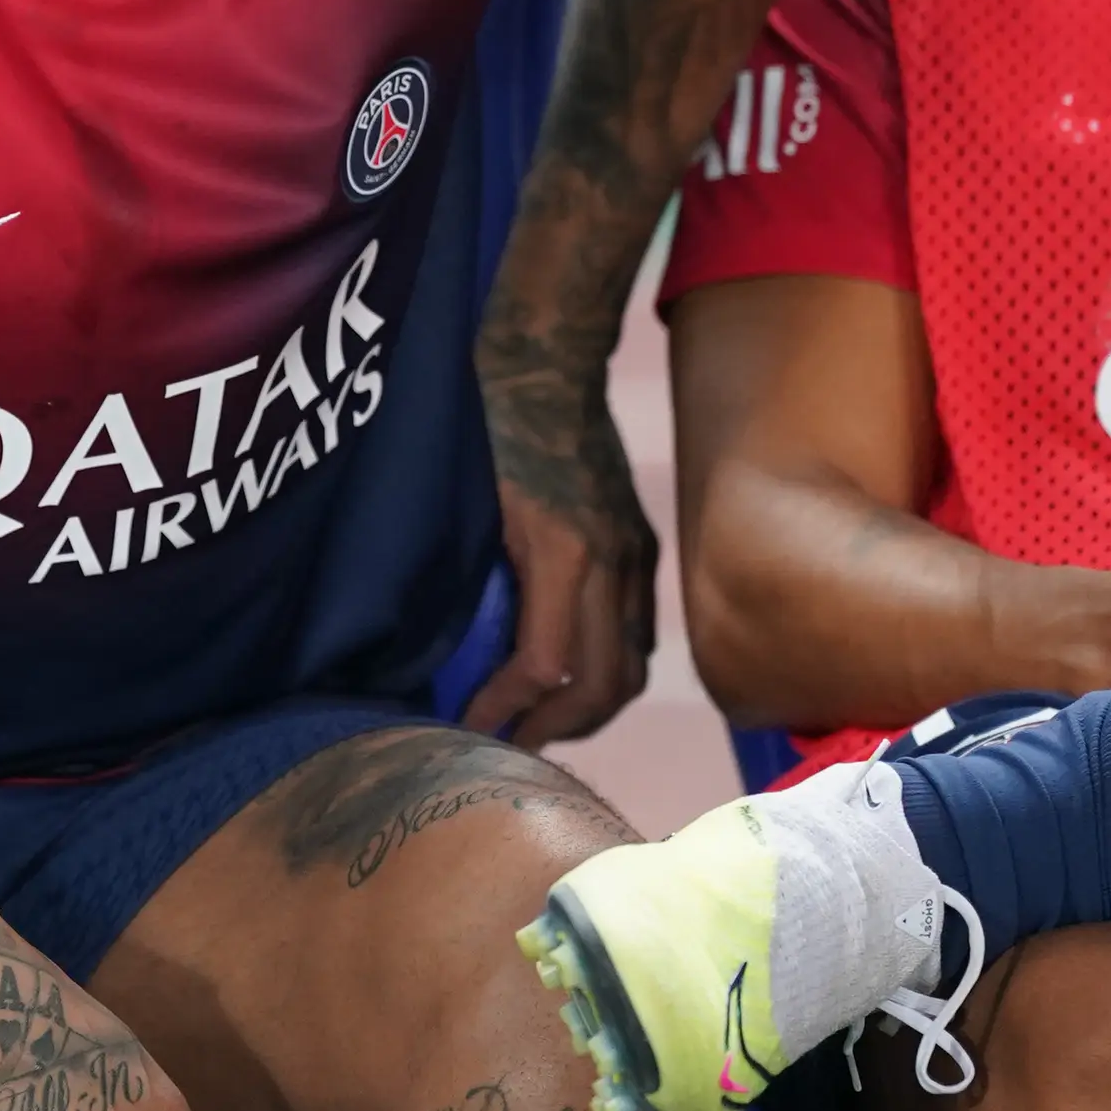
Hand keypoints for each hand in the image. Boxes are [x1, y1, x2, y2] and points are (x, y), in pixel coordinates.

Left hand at [465, 384, 657, 746]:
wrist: (549, 364)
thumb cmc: (492, 427)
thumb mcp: (474, 510)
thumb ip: (485, 585)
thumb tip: (465, 659)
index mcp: (565, 553)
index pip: (544, 667)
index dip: (504, 708)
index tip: (468, 726)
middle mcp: (614, 563)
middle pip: (606, 686)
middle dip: (558, 730)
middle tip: (512, 746)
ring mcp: (638, 554)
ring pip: (633, 666)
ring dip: (589, 708)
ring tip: (542, 724)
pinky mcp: (644, 545)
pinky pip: (638, 630)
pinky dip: (608, 667)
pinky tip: (572, 676)